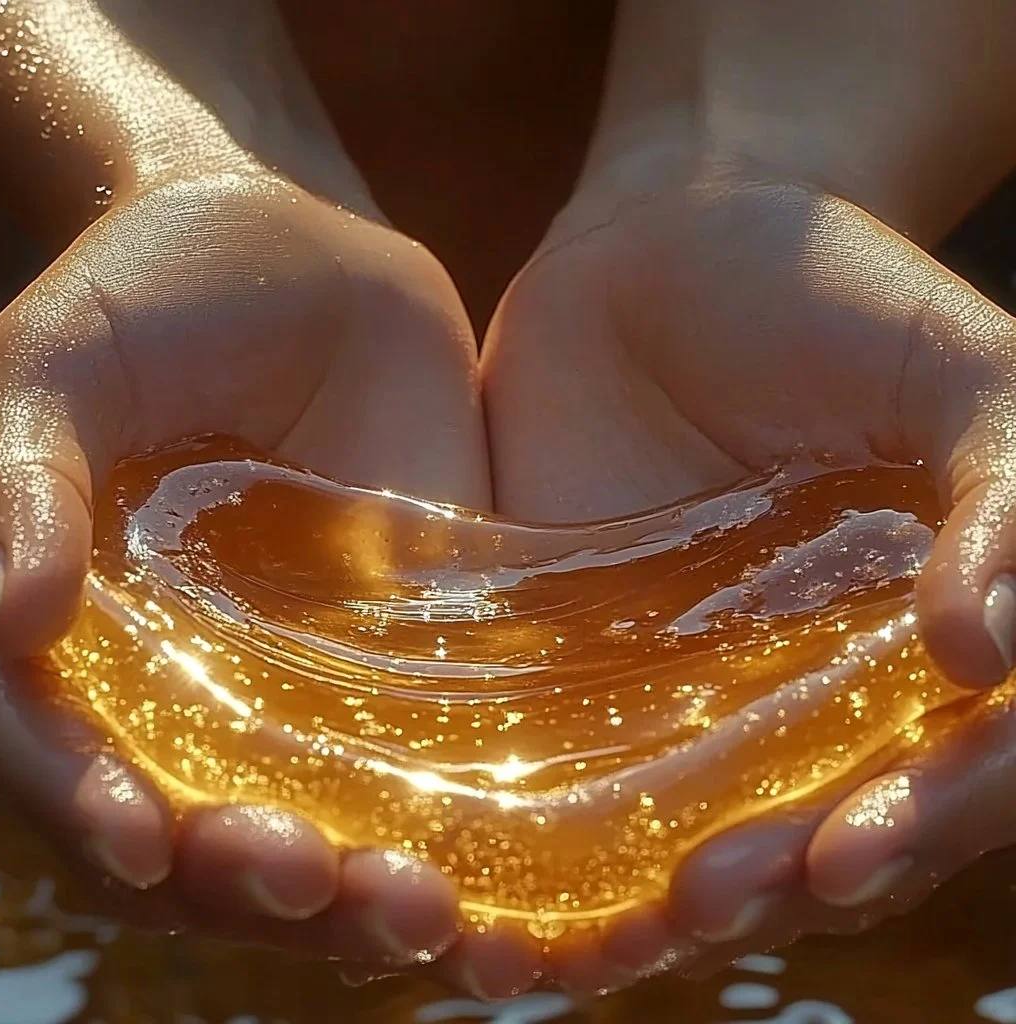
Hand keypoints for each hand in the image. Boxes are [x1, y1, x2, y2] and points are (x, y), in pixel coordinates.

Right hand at [0, 169, 490, 974]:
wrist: (304, 248)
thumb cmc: (160, 287)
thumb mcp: (66, 357)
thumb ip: (22, 475)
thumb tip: (3, 621)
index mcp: (93, 630)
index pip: (78, 760)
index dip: (99, 814)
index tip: (147, 844)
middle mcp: (200, 676)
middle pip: (210, 826)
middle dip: (254, 878)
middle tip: (317, 889)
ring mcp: (314, 670)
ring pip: (331, 817)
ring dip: (365, 887)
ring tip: (422, 913)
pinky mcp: (417, 643)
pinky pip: (435, 752)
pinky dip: (462, 822)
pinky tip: (502, 869)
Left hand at [480, 153, 1015, 991]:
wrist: (661, 239)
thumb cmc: (821, 285)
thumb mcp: (948, 361)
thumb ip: (1007, 487)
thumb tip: (994, 654)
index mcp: (909, 636)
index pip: (936, 771)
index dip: (909, 826)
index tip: (846, 853)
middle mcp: (796, 684)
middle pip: (795, 829)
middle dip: (757, 881)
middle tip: (705, 902)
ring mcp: (674, 681)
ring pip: (667, 829)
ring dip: (631, 902)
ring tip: (582, 943)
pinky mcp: (560, 656)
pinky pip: (547, 767)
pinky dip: (524, 843)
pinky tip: (487, 889)